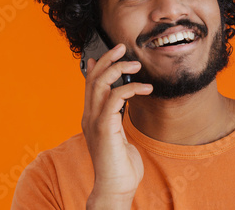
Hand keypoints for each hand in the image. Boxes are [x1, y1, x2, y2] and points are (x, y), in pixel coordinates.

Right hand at [81, 43, 151, 207]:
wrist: (115, 187)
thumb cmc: (120, 164)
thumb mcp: (117, 134)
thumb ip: (116, 116)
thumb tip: (117, 100)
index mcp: (92, 117)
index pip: (90, 84)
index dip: (98, 65)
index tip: (110, 53)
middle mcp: (89, 116)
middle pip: (92, 78)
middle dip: (107, 59)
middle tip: (122, 47)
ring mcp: (94, 121)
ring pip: (100, 83)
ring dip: (118, 69)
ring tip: (136, 64)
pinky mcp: (104, 127)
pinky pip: (114, 98)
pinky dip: (130, 88)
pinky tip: (145, 88)